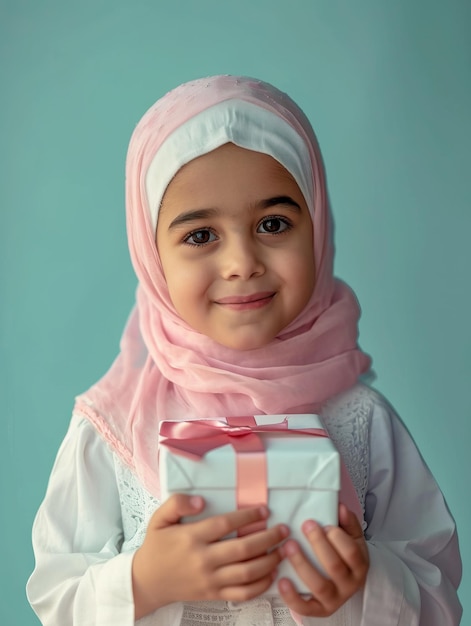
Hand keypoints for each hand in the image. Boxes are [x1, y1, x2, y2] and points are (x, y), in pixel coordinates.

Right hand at [132, 494, 288, 618]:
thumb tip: (201, 501)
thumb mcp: (159, 518)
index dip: (248, 516)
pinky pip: (242, 594)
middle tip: (283, 529)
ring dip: (270, 561)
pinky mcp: (213, 595)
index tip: (264, 510)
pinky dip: (261, 586)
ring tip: (283, 550)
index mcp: (192, 537)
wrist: (147, 581)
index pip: (226, 524)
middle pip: (243, 549)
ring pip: (247, 573)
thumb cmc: (157, 546)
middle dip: (268, 538)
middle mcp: (204, 560)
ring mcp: (210, 580)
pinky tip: (271, 574)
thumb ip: (178, 503)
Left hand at [277, 503, 368, 616]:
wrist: (345, 580)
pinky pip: (305, 607)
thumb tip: (340, 507)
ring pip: (319, 585)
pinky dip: (292, 596)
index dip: (337, 537)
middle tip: (305, 525)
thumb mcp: (351, 537)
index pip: (351, 552)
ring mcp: (333, 599)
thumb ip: (347, 522)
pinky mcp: (318, 609)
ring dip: (302, 564)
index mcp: (359, 565)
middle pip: (334, 567)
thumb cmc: (344, 554)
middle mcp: (349, 585)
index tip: (324, 524)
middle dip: (318, 544)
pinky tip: (281, 580)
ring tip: (288, 546)